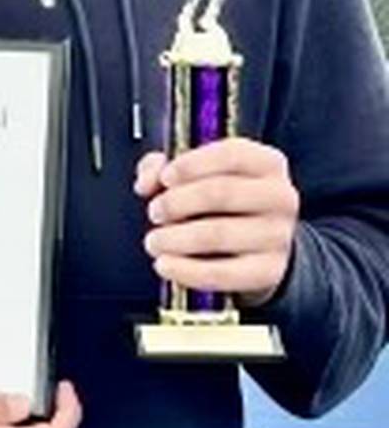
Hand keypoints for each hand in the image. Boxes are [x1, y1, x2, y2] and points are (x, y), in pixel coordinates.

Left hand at [136, 137, 297, 305]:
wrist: (256, 246)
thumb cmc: (220, 201)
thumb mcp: (195, 174)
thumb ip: (162, 168)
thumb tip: (147, 182)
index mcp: (267, 163)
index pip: (231, 154)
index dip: (191, 165)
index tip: (165, 178)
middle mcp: (281, 197)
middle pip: (221, 193)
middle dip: (177, 203)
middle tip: (154, 212)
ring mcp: (279, 235)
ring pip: (218, 234)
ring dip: (175, 238)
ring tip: (154, 241)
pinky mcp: (269, 271)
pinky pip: (222, 273)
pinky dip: (186, 270)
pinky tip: (164, 264)